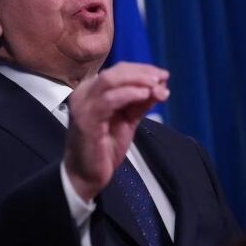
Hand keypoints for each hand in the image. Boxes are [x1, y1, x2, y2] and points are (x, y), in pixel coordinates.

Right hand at [63, 62, 169, 201]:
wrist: (86, 175)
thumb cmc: (104, 147)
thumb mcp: (127, 120)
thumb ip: (141, 103)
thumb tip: (161, 87)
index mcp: (92, 90)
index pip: (119, 71)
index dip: (143, 70)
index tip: (163, 75)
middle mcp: (84, 93)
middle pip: (116, 72)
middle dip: (142, 73)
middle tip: (162, 78)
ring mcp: (83, 105)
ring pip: (111, 80)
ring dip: (138, 81)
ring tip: (156, 86)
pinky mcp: (86, 119)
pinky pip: (109, 100)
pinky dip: (128, 94)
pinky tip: (143, 96)